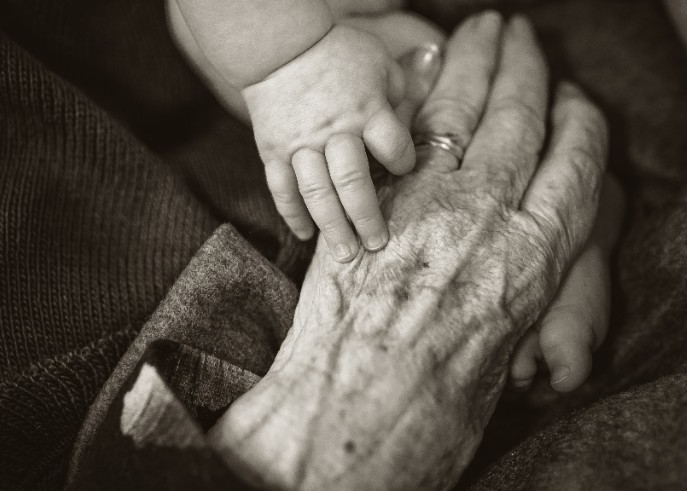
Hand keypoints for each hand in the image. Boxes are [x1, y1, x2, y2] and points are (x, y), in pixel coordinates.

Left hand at [209, 12, 609, 489]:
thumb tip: (519, 261)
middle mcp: (494, 215)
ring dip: (475, 60)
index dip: (579, 121)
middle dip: (525, 66)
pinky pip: (406, 129)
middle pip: (521, 118)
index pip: (578, 161)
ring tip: (484, 28)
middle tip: (523, 33)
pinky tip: (426, 66)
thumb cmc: (443, 405)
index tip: (576, 101)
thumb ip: (519, 286)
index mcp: (541, 255)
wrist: (362, 413)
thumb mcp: (510, 346)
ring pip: (464, 109)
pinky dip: (419, 90)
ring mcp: (432, 200)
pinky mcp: (377, 198)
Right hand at [245, 25, 415, 259]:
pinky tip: (306, 236)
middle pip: (353, 182)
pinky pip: (282, 189)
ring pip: (317, 193)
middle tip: (378, 245)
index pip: (393, 148)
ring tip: (345, 255)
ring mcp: (300, 144)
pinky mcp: (273, 151)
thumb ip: (400, 98)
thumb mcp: (381, 64)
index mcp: (367, 110)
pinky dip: (293, 214)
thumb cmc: (339, 53)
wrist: (280, 45)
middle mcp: (334, 132)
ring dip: (332, 227)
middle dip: (367, 217)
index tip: (403, 169)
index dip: (403, 163)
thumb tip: (413, 129)